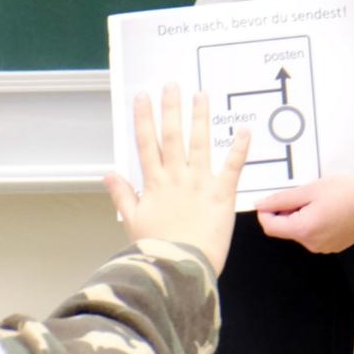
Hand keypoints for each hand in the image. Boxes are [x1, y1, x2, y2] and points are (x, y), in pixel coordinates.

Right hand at [104, 85, 249, 271]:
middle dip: (171, 108)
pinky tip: (245, 130)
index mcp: (154, 184)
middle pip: (171, 136)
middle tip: (172, 84)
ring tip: (201, 95)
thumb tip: (108, 174)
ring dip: (200, 117)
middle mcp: (176, 178)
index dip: (144, 118)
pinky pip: (233, 166)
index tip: (143, 97)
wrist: (181, 269)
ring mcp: (200, 183)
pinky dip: (240, 148)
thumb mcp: (132, 222)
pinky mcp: (222, 194)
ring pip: (199, 143)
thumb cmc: (157, 250)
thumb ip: (122, 195)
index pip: (146, 144)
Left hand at [257, 174, 353, 254]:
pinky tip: (329, 211)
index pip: (270, 227)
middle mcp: (312, 244)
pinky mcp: (335, 247)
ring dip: (301, 218)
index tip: (273, 199)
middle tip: (303, 195)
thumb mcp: (309, 190)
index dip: (266, 212)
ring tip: (320, 201)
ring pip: (300, 232)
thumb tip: (260, 206)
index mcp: (303, 229)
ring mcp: (324, 248)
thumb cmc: (345, 190)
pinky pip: (315, 236)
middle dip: (287, 213)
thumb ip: (281, 199)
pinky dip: (315, 224)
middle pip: (286, 230)